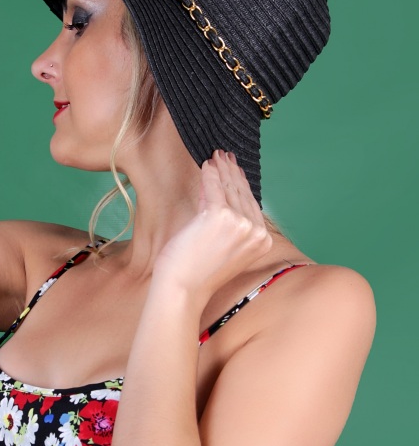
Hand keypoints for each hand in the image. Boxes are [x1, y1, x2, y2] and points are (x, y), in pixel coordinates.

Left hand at [155, 150, 272, 300]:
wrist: (182, 289)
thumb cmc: (196, 272)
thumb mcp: (221, 244)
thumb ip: (227, 220)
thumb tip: (219, 188)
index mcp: (262, 241)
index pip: (251, 205)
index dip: (242, 185)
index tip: (236, 169)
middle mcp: (256, 232)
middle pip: (242, 194)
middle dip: (232, 172)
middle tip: (225, 155)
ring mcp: (240, 224)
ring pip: (229, 189)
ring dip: (222, 169)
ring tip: (215, 156)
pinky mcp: (220, 216)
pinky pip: (215, 188)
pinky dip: (211, 174)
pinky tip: (207, 164)